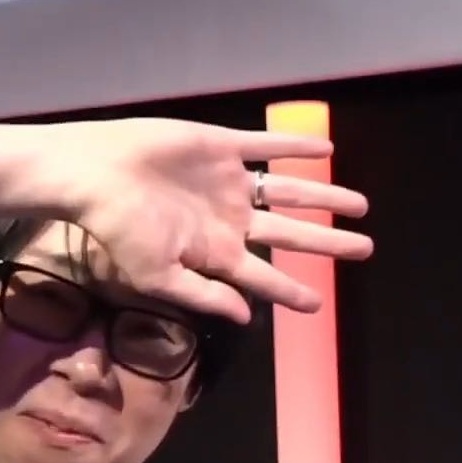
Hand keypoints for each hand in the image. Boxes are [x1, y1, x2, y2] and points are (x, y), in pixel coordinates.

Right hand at [54, 118, 372, 323]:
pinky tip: (325, 150)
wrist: (96, 173)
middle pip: (289, 234)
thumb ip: (204, 294)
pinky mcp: (221, 146)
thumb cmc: (121, 229)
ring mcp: (228, 182)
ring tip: (359, 206)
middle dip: (326, 242)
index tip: (320, 304)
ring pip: (288, 191)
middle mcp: (228, 218)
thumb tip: (247, 316)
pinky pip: (267, 146)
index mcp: (215, 252)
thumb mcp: (158, 276)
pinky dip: (296, 147)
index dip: (291, 291)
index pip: (263, 275)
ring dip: (323, 197)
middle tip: (365, 249)